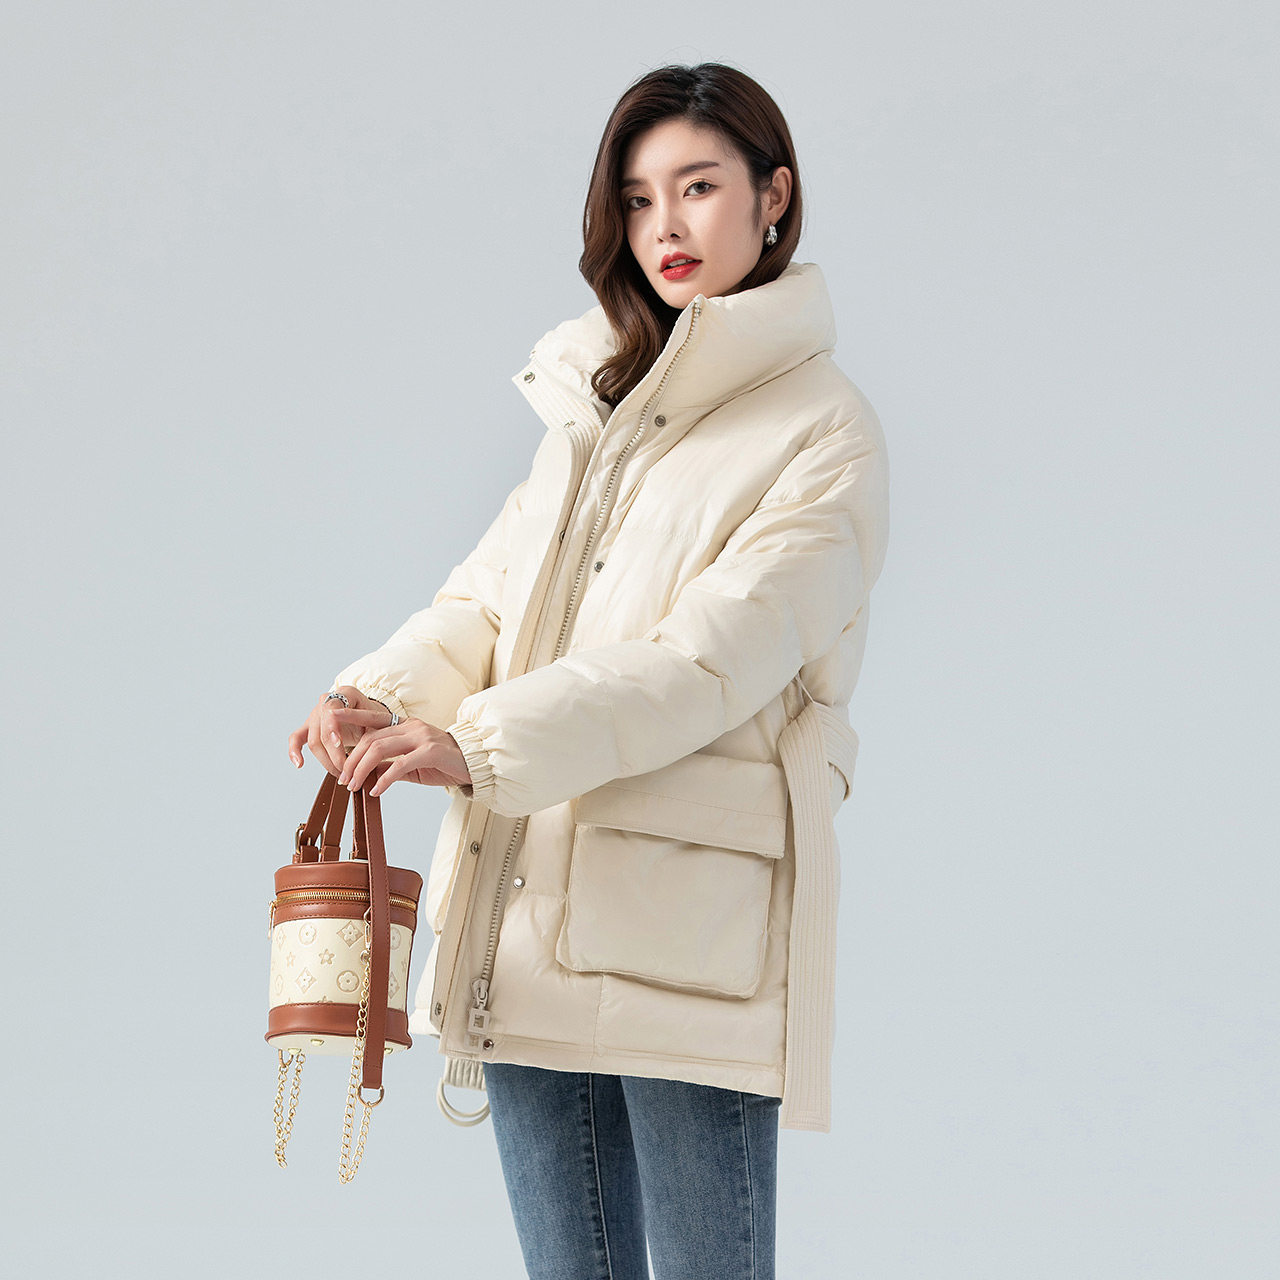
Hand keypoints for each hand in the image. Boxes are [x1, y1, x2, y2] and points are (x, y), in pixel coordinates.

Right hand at [288, 685, 392, 776]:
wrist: (369, 715)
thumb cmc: (375, 718)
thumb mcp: (378, 720)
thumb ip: (370, 730)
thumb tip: (363, 752)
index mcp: (345, 693)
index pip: (332, 710)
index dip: (333, 728)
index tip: (338, 744)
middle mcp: (326, 701)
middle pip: (322, 730)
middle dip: (333, 754)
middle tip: (347, 770)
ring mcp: (315, 713)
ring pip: (313, 740)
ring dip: (325, 760)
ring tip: (340, 773)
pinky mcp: (308, 726)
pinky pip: (296, 738)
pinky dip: (294, 751)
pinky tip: (299, 764)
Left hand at [333, 715, 472, 797]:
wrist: (473, 763)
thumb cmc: (442, 763)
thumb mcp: (411, 764)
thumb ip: (390, 765)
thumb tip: (366, 775)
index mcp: (405, 724)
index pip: (372, 718)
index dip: (351, 718)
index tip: (330, 720)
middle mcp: (412, 726)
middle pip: (371, 738)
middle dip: (351, 760)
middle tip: (343, 779)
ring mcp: (421, 737)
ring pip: (380, 748)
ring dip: (362, 769)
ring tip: (354, 786)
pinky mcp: (431, 752)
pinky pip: (400, 765)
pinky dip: (384, 780)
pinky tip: (376, 791)